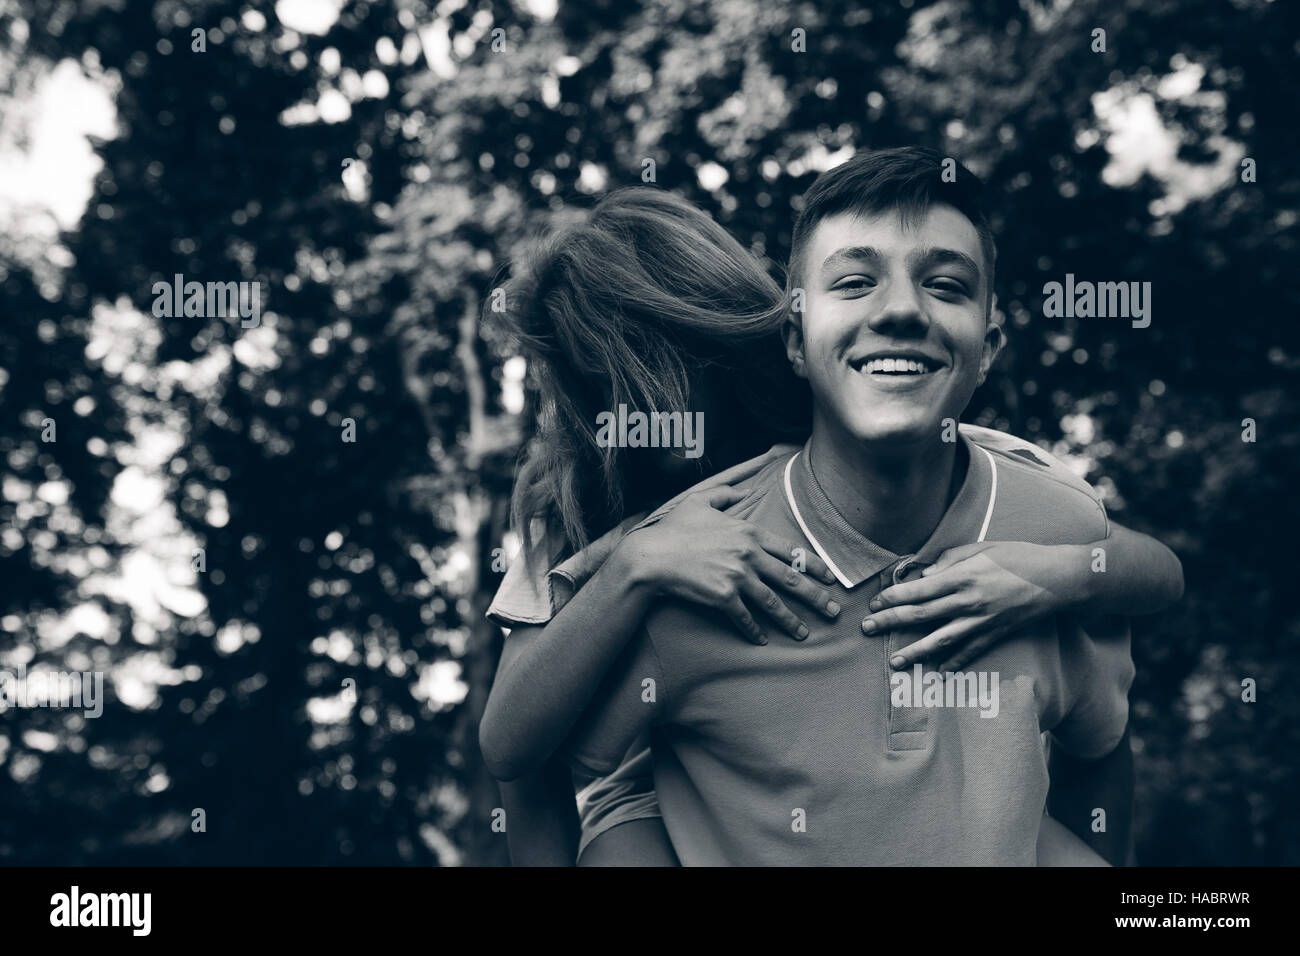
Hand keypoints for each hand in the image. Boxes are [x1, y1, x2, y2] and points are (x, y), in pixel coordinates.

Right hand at [614, 487, 840, 644]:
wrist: (651, 555)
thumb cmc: (674, 528)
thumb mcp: (699, 501)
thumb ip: (724, 494)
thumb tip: (741, 489)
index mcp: (748, 531)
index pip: (791, 551)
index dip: (814, 565)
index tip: (830, 578)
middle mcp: (748, 554)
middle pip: (791, 579)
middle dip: (816, 597)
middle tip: (834, 611)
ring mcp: (737, 577)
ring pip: (773, 602)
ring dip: (791, 620)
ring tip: (804, 633)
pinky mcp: (723, 597)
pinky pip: (744, 617)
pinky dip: (754, 630)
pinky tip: (762, 640)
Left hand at [859, 541, 1089, 669]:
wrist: (1058, 578)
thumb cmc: (1018, 556)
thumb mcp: (980, 548)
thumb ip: (948, 560)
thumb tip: (922, 575)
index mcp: (963, 576)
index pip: (918, 590)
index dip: (893, 597)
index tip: (875, 602)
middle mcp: (969, 601)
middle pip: (922, 615)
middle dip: (891, 623)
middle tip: (867, 629)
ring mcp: (983, 621)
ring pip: (941, 640)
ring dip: (915, 651)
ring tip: (894, 662)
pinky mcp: (997, 634)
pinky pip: (971, 651)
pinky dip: (954, 663)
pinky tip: (939, 672)